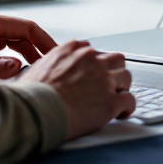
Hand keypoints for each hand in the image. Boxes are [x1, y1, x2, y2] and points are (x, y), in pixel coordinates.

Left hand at [0, 7, 56, 82]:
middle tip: (54, 72)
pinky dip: (8, 65)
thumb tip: (15, 67)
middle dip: (38, 53)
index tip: (60, 56)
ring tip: (36, 80)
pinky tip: (12, 80)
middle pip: (22, 36)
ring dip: (23, 61)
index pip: (24, 27)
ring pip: (12, 45)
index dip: (45, 41)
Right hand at [20, 40, 134, 139]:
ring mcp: (103, 80)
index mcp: (72, 50)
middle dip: (113, 72)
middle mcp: (91, 60)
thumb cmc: (32, 94)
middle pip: (115, 59)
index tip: (92, 73)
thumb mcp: (36, 67)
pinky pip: (130, 101)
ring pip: (126, 77)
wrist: (38, 110)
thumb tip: (47, 69)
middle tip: (109, 84)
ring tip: (116, 100)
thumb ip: (49, 63)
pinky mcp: (111, 101)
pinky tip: (121, 113)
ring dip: (122, 88)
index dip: (94, 64)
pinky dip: (127, 108)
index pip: (92, 50)